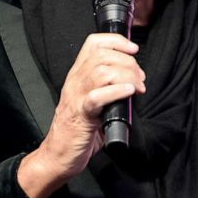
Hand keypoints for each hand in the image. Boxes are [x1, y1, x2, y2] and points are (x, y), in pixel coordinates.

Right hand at [17, 33, 144, 197]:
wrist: (58, 155)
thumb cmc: (78, 131)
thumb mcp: (93, 102)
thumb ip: (108, 88)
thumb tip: (134, 82)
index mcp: (77, 75)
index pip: (93, 43)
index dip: (116, 41)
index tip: (133, 50)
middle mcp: (75, 82)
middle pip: (102, 56)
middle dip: (127, 62)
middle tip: (139, 79)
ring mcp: (76, 97)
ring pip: (101, 71)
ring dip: (126, 76)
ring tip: (137, 88)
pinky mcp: (80, 115)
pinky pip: (97, 96)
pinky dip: (116, 91)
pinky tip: (128, 93)